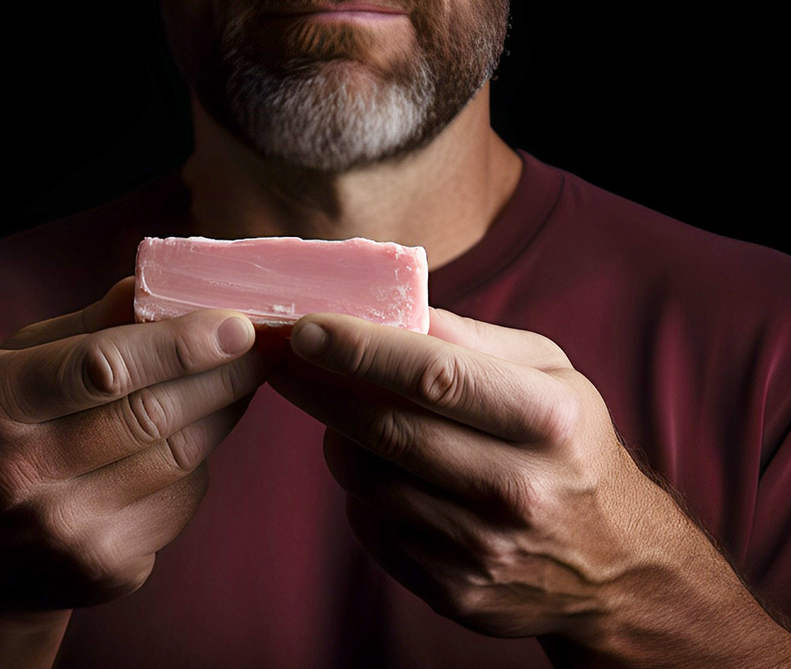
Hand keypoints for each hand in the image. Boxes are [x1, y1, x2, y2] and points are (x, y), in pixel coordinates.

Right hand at [0, 277, 268, 608]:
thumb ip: (87, 328)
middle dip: (222, 374)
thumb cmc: (0, 435)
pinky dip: (198, 462)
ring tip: (240, 379)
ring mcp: (70, 530)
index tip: (236, 324)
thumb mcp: (16, 367)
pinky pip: (182, 499)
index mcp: (2, 405)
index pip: (104, 368)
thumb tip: (155, 287)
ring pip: (181, 457)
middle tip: (259, 345)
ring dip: (223, 412)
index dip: (180, 344)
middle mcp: (29, 474)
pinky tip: (193, 438)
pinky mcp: (108, 568)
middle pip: (154, 414)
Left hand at [270, 308, 789, 664]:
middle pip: (386, 430)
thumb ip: (469, 339)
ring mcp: (485, 549)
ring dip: (341, 441)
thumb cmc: (570, 444)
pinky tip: (384, 472)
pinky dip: (362, 492)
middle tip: (284, 361)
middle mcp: (520, 489)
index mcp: (550, 420)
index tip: (306, 328)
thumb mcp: (549, 373)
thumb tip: (386, 307)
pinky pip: (373, 527)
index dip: (359, 349)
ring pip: (367, 481)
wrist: (615, 563)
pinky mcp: (457, 592)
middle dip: (319, 389)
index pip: (434, 376)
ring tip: (350, 418)